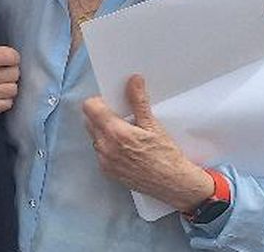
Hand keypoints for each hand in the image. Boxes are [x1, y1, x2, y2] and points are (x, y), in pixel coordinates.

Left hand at [82, 74, 212, 211]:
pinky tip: (126, 148)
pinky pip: (100, 152)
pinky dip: (108, 146)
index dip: (99, 101)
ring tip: (125, 133)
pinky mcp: (107, 171)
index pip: (89, 107)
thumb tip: (133, 80)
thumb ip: (139, 101)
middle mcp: (105, 147)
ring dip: (104, 131)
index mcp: (115, 132)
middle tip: (121, 117)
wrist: (174, 184)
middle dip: (101, 115)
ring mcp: (104, 161)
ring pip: (94, 136)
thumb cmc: (166, 155)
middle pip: (89, 121)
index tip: (112, 103)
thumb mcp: (153, 125)